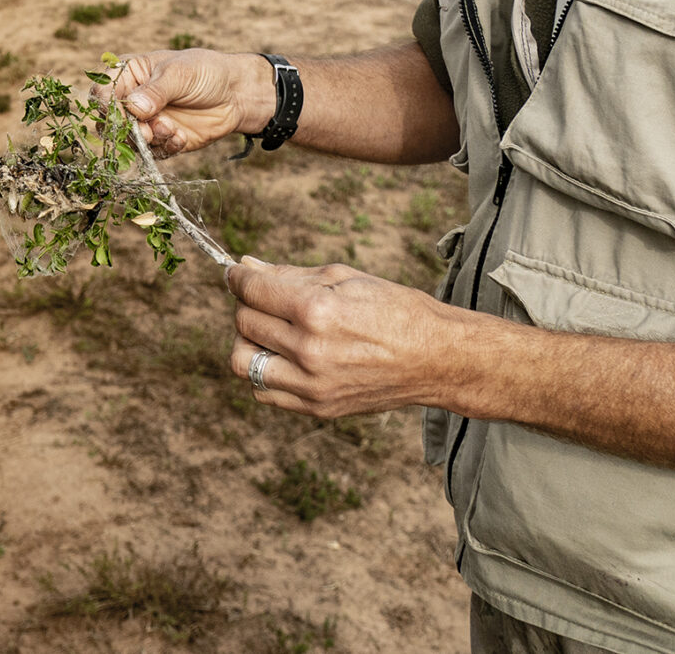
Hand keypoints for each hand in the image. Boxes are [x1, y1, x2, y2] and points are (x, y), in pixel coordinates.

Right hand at [107, 49, 278, 156]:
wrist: (238, 94)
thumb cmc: (206, 72)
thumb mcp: (180, 74)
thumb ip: (155, 91)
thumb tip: (134, 108)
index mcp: (129, 74)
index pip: (102, 92)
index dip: (108, 106)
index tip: (126, 112)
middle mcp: (133, 99)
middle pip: (110, 122)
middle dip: (127, 129)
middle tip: (147, 129)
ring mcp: (147, 122)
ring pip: (129, 141)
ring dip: (149, 139)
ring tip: (171, 129)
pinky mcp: (162, 140)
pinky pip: (152, 153)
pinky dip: (166, 147)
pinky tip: (182, 136)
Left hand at [226, 257, 475, 418]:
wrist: (437, 359)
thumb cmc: (395, 310)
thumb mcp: (344, 278)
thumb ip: (289, 274)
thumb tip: (245, 266)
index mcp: (316, 311)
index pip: (251, 290)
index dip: (237, 277)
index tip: (236, 274)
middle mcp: (309, 350)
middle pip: (244, 322)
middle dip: (249, 304)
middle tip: (267, 300)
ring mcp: (312, 384)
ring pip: (242, 361)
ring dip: (248, 341)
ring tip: (272, 331)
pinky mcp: (318, 408)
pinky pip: (263, 392)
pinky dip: (264, 373)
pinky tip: (285, 358)